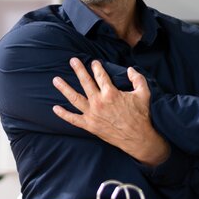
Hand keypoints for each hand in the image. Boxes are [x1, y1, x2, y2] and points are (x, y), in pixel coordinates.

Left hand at [52, 58, 169, 165]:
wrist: (138, 138)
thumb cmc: (141, 115)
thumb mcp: (144, 93)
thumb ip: (137, 78)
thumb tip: (130, 69)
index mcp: (111, 93)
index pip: (101, 76)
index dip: (97, 67)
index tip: (94, 62)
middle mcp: (99, 102)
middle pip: (85, 82)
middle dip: (78, 70)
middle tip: (72, 61)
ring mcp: (92, 114)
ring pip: (74, 98)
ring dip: (64, 88)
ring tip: (56, 80)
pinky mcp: (90, 125)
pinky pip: (73, 119)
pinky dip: (64, 114)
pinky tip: (55, 108)